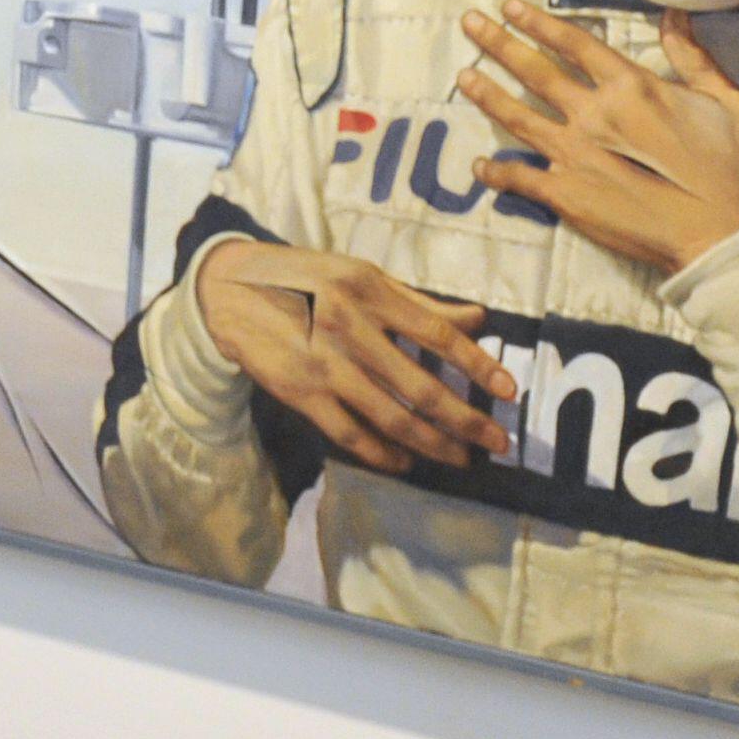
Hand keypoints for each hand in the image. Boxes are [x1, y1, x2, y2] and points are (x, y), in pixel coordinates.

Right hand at [193, 238, 516, 473]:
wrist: (231, 290)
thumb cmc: (305, 278)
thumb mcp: (362, 276)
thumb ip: (419, 302)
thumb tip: (478, 317)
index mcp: (369, 291)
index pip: (437, 333)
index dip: (477, 364)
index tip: (507, 390)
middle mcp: (349, 328)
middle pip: (419, 385)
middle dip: (465, 419)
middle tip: (497, 441)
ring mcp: (323, 365)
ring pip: (388, 416)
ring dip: (431, 443)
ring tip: (460, 457)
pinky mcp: (299, 392)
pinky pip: (348, 432)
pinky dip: (380, 452)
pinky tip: (405, 462)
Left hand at [456, 1, 738, 275]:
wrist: (727, 237)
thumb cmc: (736, 169)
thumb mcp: (729, 102)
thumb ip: (694, 59)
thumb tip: (673, 16)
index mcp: (633, 87)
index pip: (575, 44)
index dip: (540, 23)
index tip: (510, 6)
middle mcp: (595, 114)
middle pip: (536, 72)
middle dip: (499, 44)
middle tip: (469, 22)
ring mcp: (576, 156)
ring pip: (520, 118)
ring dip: (489, 95)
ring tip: (463, 77)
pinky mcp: (568, 197)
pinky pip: (523, 180)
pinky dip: (498, 172)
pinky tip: (480, 165)